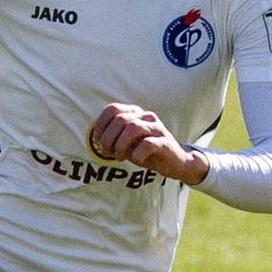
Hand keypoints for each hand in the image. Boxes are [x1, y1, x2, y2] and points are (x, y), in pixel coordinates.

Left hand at [88, 103, 207, 185]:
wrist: (175, 163)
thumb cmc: (147, 152)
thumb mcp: (126, 143)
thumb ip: (112, 136)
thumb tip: (95, 137)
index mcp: (136, 114)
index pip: (112, 109)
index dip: (100, 125)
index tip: (98, 141)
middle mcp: (146, 117)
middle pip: (120, 120)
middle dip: (108, 138)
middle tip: (108, 153)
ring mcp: (157, 128)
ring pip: (132, 128)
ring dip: (120, 145)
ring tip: (120, 157)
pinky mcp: (165, 142)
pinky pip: (147, 144)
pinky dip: (137, 153)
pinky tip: (136, 159)